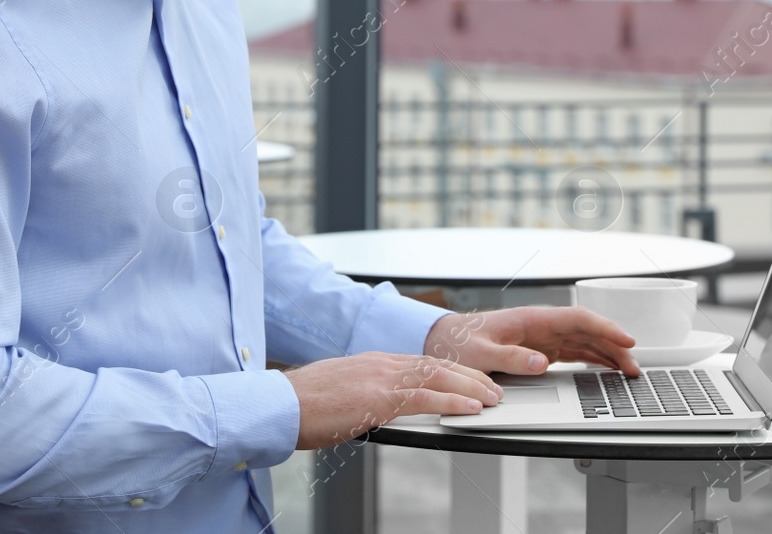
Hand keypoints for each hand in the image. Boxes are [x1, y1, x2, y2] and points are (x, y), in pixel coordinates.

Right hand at [281, 351, 501, 449]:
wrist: (277, 405)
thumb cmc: (302, 405)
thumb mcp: (341, 393)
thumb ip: (363, 395)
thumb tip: (372, 406)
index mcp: (373, 362)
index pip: (422, 362)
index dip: (451, 371)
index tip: (470, 380)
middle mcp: (380, 364)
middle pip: (436, 365)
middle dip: (469, 376)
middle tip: (493, 388)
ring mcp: (380, 378)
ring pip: (437, 376)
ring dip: (470, 387)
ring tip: (492, 398)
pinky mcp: (377, 398)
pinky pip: (424, 398)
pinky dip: (452, 402)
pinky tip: (471, 409)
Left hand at [423, 306, 640, 377]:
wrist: (445, 341)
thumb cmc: (461, 343)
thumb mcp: (481, 353)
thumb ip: (510, 357)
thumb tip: (542, 363)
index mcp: (532, 319)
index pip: (577, 319)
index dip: (605, 328)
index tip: (626, 340)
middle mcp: (542, 325)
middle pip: (588, 332)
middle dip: (614, 346)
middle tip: (634, 367)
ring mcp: (543, 337)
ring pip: (584, 342)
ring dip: (607, 355)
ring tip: (628, 372)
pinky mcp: (540, 350)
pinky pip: (573, 353)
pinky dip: (592, 361)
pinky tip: (606, 370)